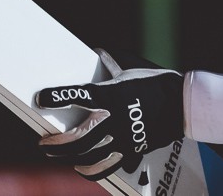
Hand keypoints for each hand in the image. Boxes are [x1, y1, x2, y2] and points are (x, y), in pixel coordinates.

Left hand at [35, 48, 183, 180]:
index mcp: (111, 95)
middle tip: (44, 144)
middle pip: (77, 138)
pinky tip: (81, 167)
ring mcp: (122, 137)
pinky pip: (107, 166)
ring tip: (57, 155)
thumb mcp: (132, 69)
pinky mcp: (131, 150)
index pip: (77, 95)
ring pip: (88, 156)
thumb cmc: (156, 83)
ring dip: (68, 158)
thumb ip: (112, 63)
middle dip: (56, 144)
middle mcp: (113, 119)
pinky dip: (91, 170)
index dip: (57, 97)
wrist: (182, 104)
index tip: (41, 98)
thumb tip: (98, 51)